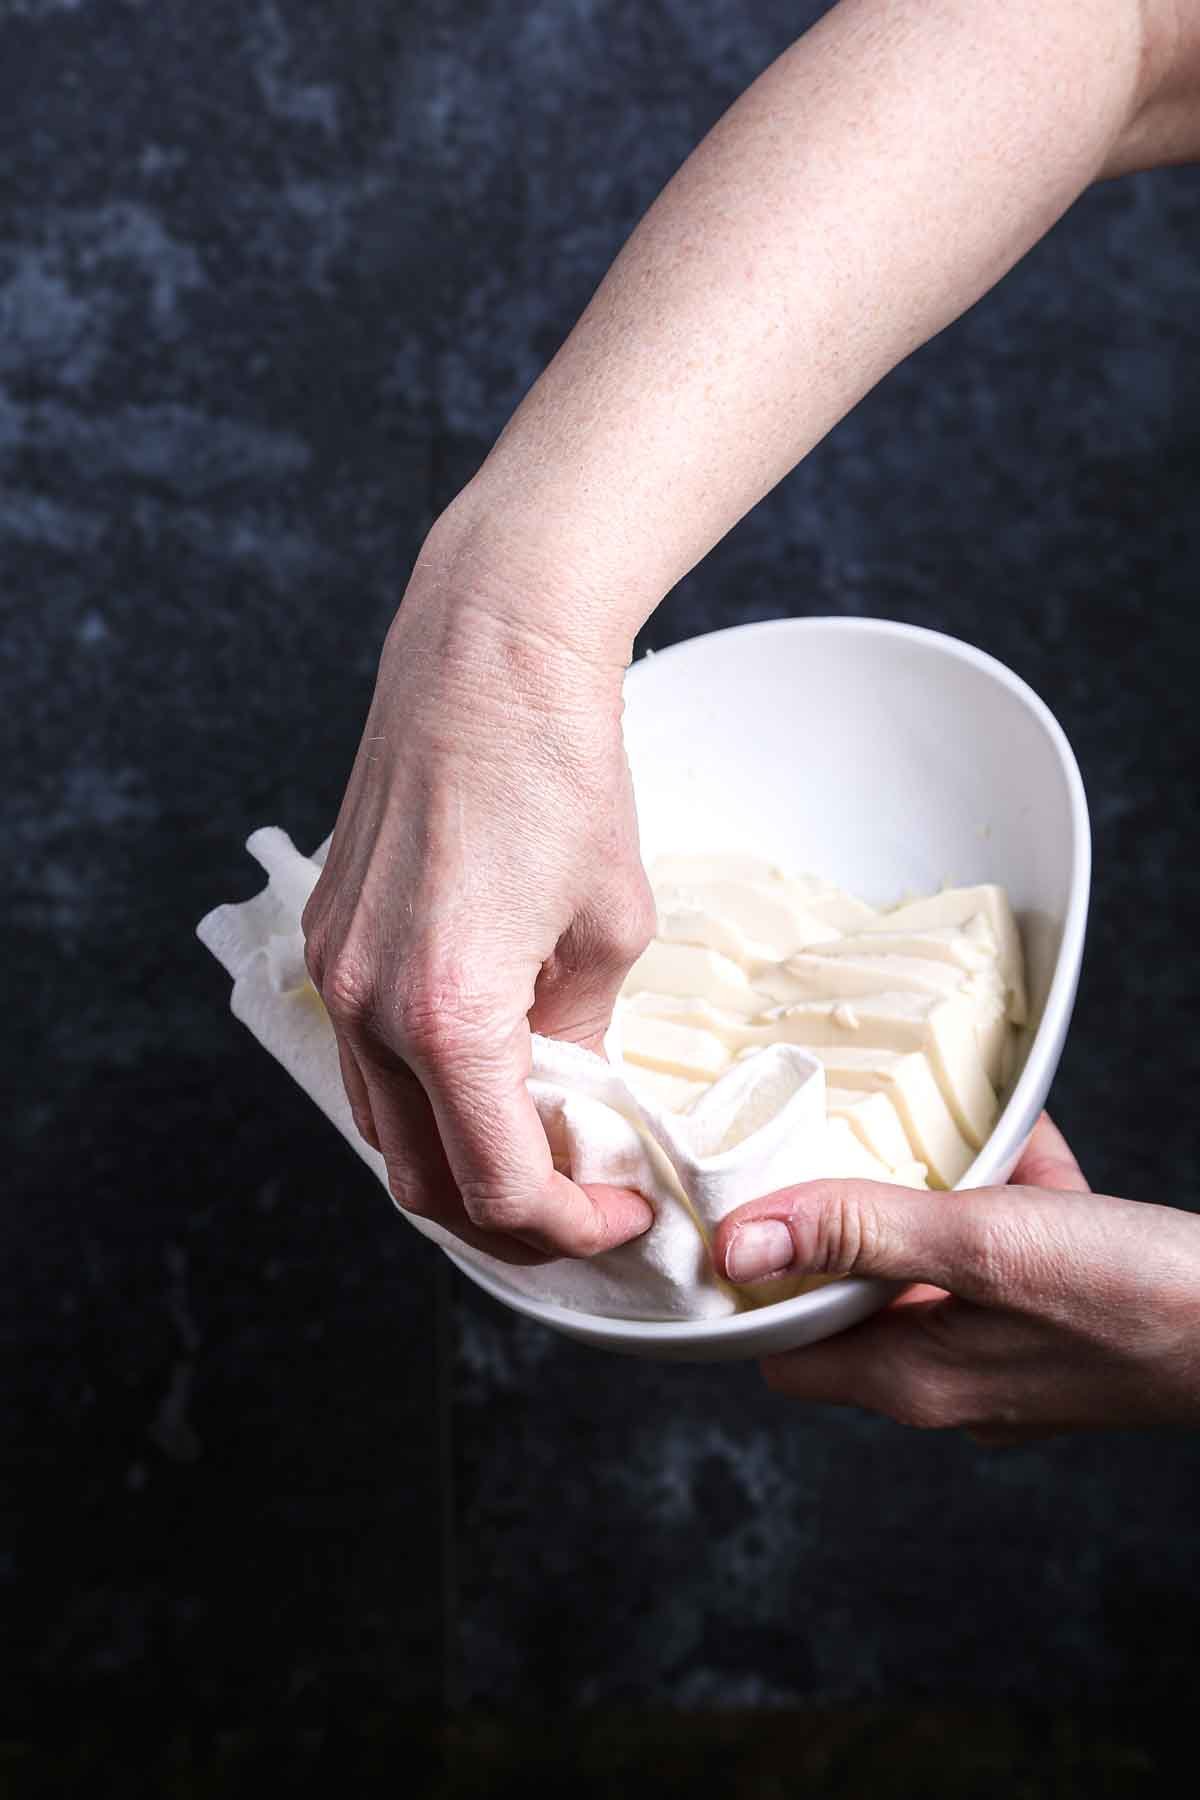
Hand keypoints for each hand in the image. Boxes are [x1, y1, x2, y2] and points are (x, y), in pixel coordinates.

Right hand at [301, 515, 654, 1263]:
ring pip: (384, 1131)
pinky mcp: (325, 940)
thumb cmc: (563, 773)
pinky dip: (424, 1100)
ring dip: (460, 1165)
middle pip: (424, 1185)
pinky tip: (486, 1082)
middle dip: (512, 1221)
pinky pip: (364, 1063)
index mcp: (449, 1015)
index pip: (500, 1185)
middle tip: (584, 1207)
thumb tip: (572, 1098)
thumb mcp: (611, 928)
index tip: (625, 1211)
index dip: (571, 1226)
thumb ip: (582, 1038)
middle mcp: (366, 1007)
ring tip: (541, 1151)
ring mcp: (331, 974)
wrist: (484, 656)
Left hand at [712, 1116, 1199, 1438]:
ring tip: (959, 1134)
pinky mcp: (1060, 1326)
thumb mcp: (986, 1243)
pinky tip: (1028, 1146)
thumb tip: (741, 1240)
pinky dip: (1009, 1194)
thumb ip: (861, 1233)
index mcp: (914, 1378)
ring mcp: (1010, 1357)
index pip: (785, 1346)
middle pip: (859, 1292)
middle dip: (861, 1212)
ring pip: (937, 1260)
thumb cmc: (1142, 1299)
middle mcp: (952, 1380)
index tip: (752, 1202)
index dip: (757, 1280)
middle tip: (858, 1140)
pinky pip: (1005, 1251)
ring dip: (944, 1190)